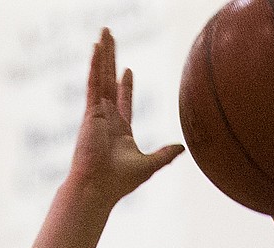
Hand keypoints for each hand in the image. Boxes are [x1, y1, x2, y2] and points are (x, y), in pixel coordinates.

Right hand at [68, 29, 182, 207]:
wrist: (98, 188)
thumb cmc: (119, 183)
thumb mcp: (149, 165)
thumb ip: (165, 154)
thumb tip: (182, 148)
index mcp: (120, 131)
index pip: (123, 102)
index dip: (125, 86)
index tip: (127, 70)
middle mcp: (107, 120)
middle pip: (109, 82)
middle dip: (111, 60)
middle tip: (110, 39)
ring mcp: (98, 115)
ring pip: (101, 77)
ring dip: (103, 54)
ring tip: (104, 33)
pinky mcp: (91, 113)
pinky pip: (93, 84)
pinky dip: (95, 66)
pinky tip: (96, 48)